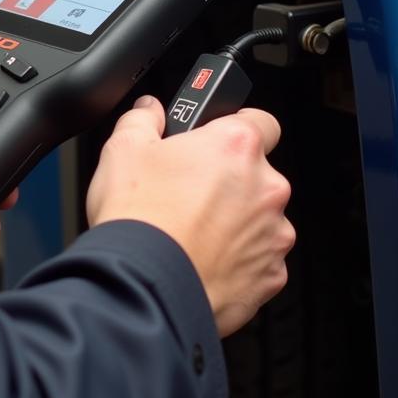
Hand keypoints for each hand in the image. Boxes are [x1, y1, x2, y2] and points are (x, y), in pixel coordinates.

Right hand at [85, 96, 293, 336]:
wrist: (144, 286)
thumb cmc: (139, 218)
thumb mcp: (124, 148)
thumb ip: (143, 118)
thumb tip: (149, 111)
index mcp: (236, 147)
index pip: (260, 120)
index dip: (235, 127)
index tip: (215, 140)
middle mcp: (266, 188)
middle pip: (256, 173)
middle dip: (227, 180)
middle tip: (187, 191)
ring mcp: (273, 235)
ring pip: (258, 218)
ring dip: (234, 221)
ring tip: (190, 231)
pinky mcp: (270, 276)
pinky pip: (258, 259)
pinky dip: (236, 259)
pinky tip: (200, 258)